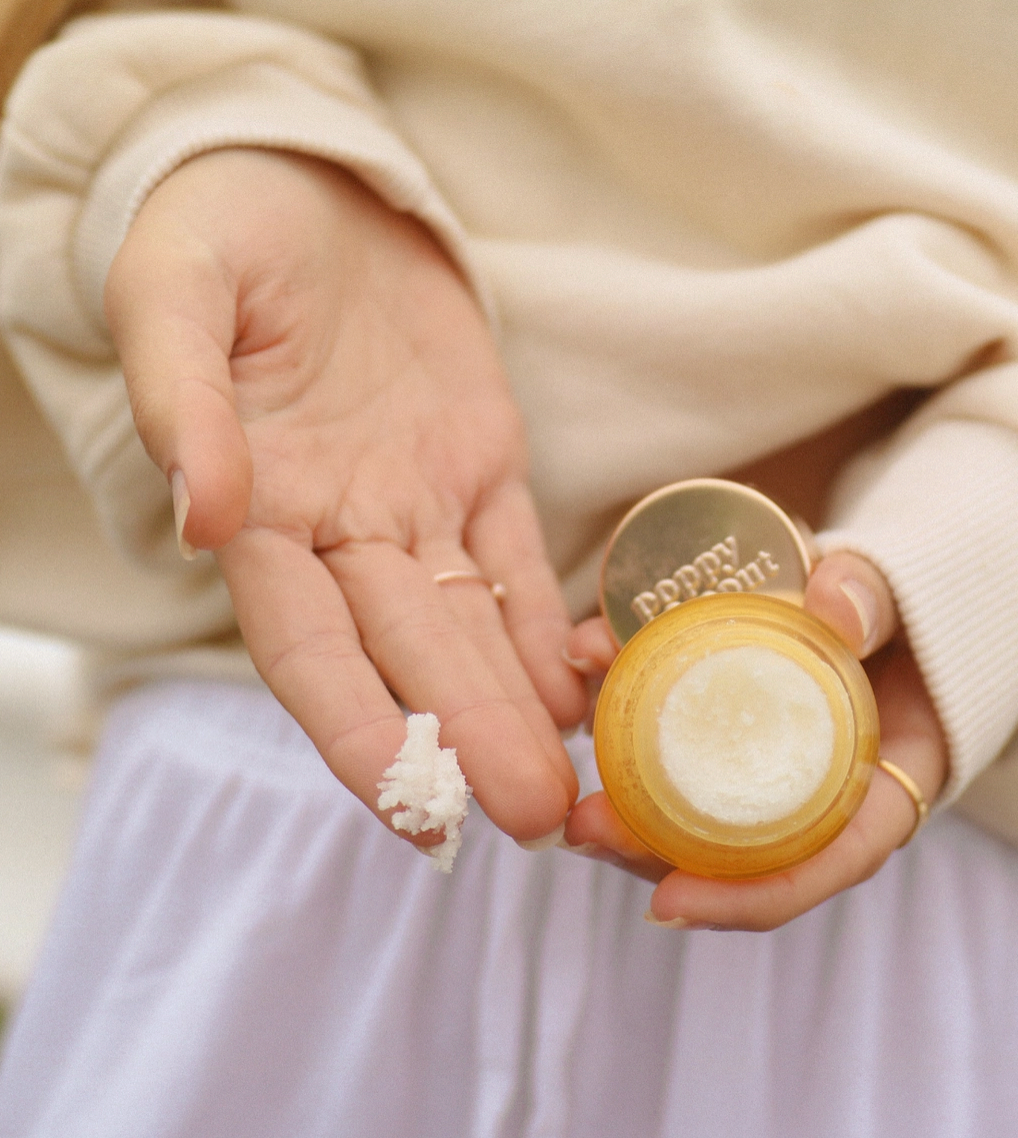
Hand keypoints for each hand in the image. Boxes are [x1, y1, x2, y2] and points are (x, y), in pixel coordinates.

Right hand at [105, 149, 585, 841]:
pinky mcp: (480, 465)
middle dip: (469, 741)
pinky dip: (546, 628)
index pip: (311, 650)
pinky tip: (582, 691)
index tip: (415, 813)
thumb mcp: (176, 295)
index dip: (360, 734)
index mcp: (261, 510)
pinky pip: (517, 561)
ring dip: (518, 707)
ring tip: (572, 786)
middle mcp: (342, 531)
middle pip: (410, 656)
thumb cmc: (218, 231)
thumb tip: (204, 520)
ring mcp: (417, 504)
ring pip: (472, 626)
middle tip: (534, 819)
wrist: (302, 179)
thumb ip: (184, 405)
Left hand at [562, 550, 947, 928]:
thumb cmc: (917, 608)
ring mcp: (772, 765)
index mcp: (882, 788)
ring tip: (569, 786)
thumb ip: (876, 599)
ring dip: (628, 804)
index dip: (748, 897)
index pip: (825, 865)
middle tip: (587, 830)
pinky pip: (679, 739)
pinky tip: (585, 679)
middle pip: (739, 854)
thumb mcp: (911, 600)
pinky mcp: (733, 724)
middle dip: (655, 854)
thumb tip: (835, 611)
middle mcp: (824, 795)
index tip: (669, 903)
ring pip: (697, 809)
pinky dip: (630, 718)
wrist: (893, 593)